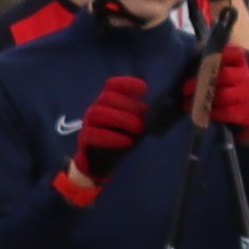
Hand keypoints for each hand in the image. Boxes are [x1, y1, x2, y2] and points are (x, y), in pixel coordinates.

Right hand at [52, 61, 164, 205]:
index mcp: (108, 102)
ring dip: (120, 119)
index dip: (126, 83)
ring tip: (138, 129)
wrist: (103, 164)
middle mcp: (96, 108)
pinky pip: (92, 134)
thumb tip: (164, 110)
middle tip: (143, 118)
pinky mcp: (84, 140)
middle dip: (127, 104)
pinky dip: (110, 137)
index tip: (144, 89)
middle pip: (107, 97)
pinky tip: (127, 141)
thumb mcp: (136, 126)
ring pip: (97, 113)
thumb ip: (145, 116)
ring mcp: (88, 123)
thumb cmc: (122, 140)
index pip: (112, 85)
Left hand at [194, 36, 248, 136]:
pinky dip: (211, 113)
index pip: (231, 53)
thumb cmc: (227, 83)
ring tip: (185, 103)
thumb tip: (195, 49)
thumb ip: (210, 59)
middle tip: (184, 89)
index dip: (216, 56)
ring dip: (202, 100)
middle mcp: (246, 76)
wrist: (246, 107)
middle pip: (223, 75)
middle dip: (200, 82)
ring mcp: (248, 94)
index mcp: (241, 61)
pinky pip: (226, 112)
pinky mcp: (246, 112)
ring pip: (223, 95)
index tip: (199, 63)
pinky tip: (199, 112)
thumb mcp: (221, 67)